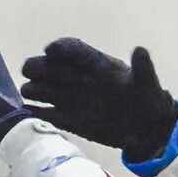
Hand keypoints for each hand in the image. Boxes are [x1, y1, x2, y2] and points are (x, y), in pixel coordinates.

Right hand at [19, 37, 177, 162]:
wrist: (146, 129)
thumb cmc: (147, 101)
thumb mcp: (147, 84)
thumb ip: (143, 68)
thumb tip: (141, 50)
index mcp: (95, 64)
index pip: (72, 49)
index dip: (60, 48)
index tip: (50, 50)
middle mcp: (77, 78)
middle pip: (48, 67)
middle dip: (38, 67)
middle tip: (30, 71)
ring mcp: (70, 98)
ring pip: (41, 88)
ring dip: (34, 89)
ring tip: (31, 93)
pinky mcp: (67, 119)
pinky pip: (44, 114)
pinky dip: (35, 113)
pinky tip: (30, 113)